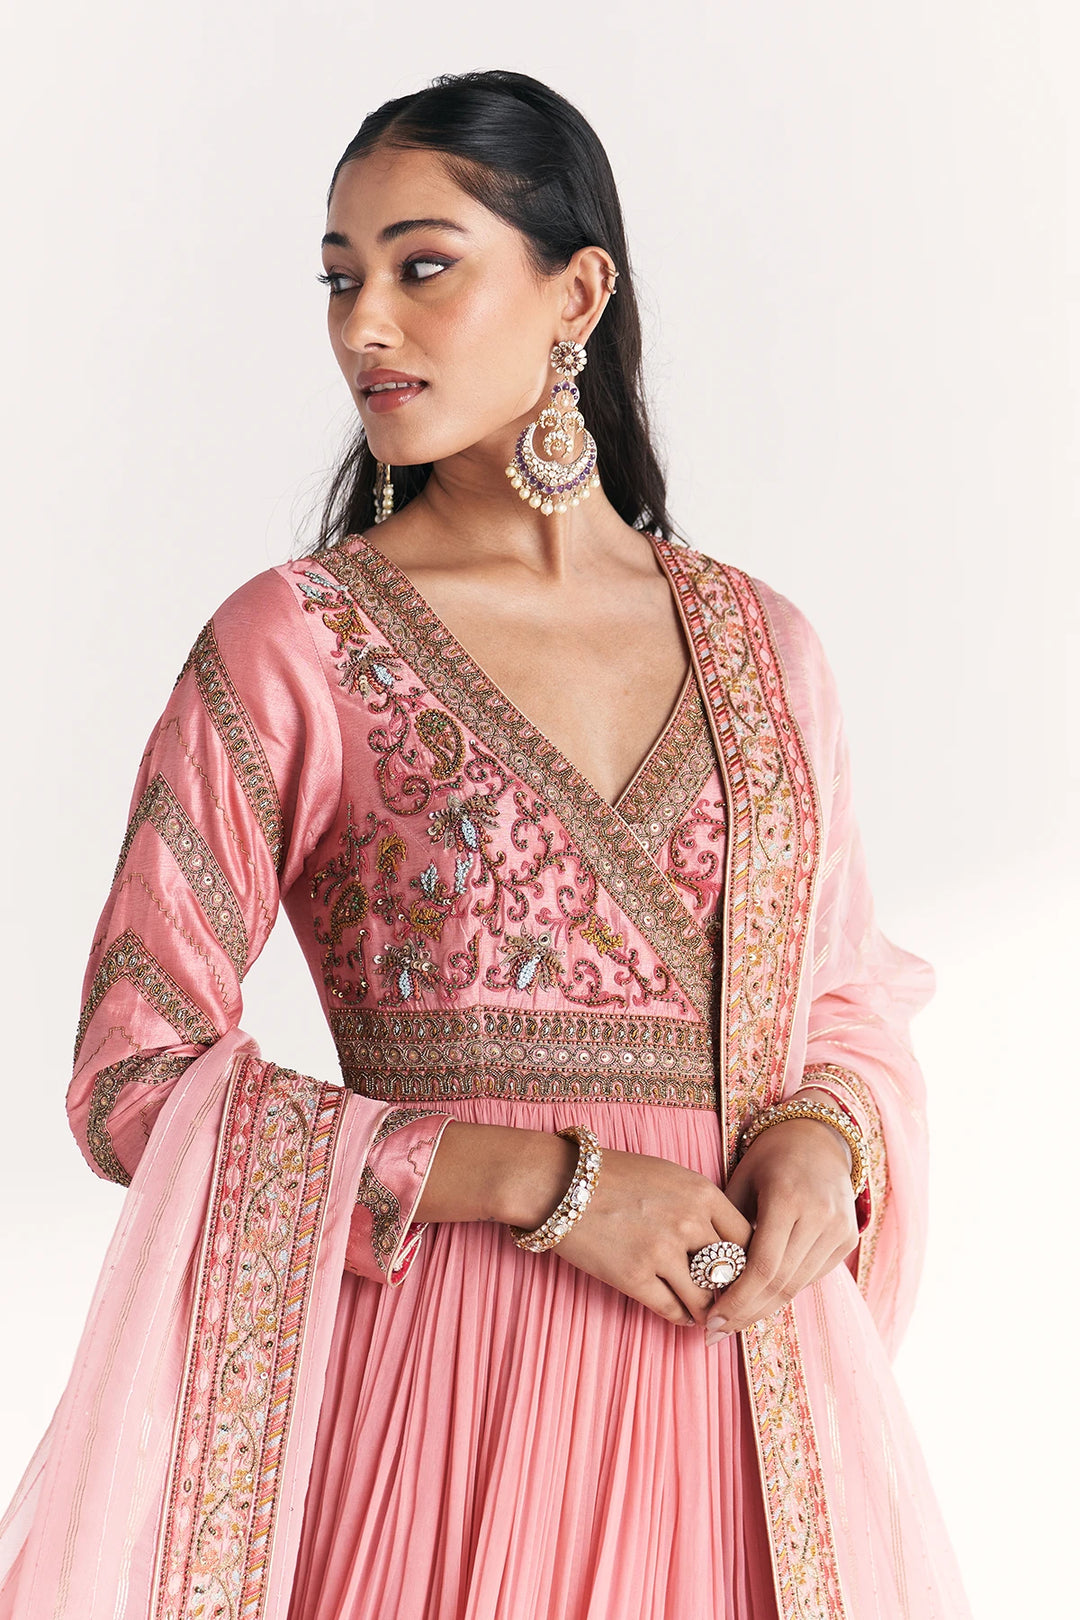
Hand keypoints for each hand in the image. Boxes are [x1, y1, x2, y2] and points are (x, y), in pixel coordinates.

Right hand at [553, 1146, 753, 1327]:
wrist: (561, 1182)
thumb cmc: (616, 1177)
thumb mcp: (670, 1176)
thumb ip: (702, 1205)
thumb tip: (730, 1242)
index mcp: (701, 1193)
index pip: (748, 1238)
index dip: (749, 1261)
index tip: (744, 1273)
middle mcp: (688, 1222)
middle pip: (732, 1272)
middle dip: (732, 1291)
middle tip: (731, 1302)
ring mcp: (661, 1251)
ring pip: (705, 1299)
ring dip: (707, 1310)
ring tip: (707, 1313)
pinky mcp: (634, 1276)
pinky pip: (672, 1310)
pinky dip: (681, 1318)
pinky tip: (681, 1314)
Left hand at [703, 1110, 858, 1344]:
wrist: (818, 1137)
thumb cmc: (769, 1157)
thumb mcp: (741, 1181)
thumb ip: (727, 1227)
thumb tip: (705, 1277)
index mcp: (788, 1198)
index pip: (763, 1267)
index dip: (737, 1300)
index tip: (712, 1319)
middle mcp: (819, 1216)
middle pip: (781, 1283)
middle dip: (746, 1313)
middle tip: (715, 1332)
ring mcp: (839, 1229)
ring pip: (798, 1286)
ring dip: (764, 1308)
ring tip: (733, 1322)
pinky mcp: (848, 1238)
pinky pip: (812, 1276)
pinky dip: (784, 1290)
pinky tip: (759, 1300)